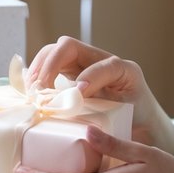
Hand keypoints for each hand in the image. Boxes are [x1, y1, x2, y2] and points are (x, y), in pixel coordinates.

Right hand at [28, 36, 173, 153]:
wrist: (141, 126)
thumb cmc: (136, 125)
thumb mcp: (129, 122)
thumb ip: (110, 119)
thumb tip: (83, 121)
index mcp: (125, 71)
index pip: (107, 65)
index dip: (91, 76)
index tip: (80, 93)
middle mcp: (102, 61)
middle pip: (70, 46)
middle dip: (51, 64)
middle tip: (41, 89)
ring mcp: (84, 65)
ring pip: (55, 51)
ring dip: (39, 67)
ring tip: (33, 91)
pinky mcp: (72, 74)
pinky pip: (50, 65)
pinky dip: (38, 74)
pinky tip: (32, 91)